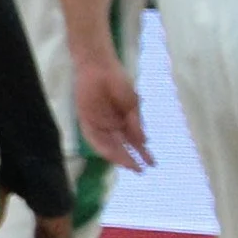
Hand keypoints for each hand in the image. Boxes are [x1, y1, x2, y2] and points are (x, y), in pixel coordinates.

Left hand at [76, 48, 151, 168]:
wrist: (100, 67)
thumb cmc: (118, 82)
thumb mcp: (132, 104)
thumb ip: (135, 123)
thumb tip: (144, 141)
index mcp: (123, 122)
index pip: (132, 142)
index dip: (142, 153)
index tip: (152, 164)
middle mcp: (111, 126)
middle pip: (120, 147)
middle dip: (130, 159)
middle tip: (140, 171)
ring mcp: (98, 123)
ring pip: (107, 145)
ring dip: (117, 156)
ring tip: (129, 165)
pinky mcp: (85, 119)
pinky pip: (92, 137)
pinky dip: (100, 145)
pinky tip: (110, 154)